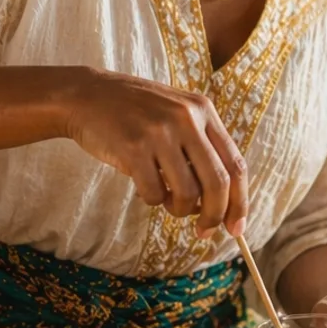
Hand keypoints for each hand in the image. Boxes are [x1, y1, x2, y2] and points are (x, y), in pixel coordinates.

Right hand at [62, 68, 247, 238]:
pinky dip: (152, 199)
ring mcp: (160, 132)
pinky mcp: (133, 148)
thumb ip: (201, 146)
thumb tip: (224, 203)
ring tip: (166, 199)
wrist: (86, 95)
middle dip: (215, 216)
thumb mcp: (177, 114)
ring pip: (187, 194)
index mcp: (203, 110)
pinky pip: (155, 193)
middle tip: (205, 232)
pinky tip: (143, 186)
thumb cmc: (135, 113)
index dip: (239, 202)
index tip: (236, 229)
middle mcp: (187, 119)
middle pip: (218, 183)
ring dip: (179, 209)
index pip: (236, 164)